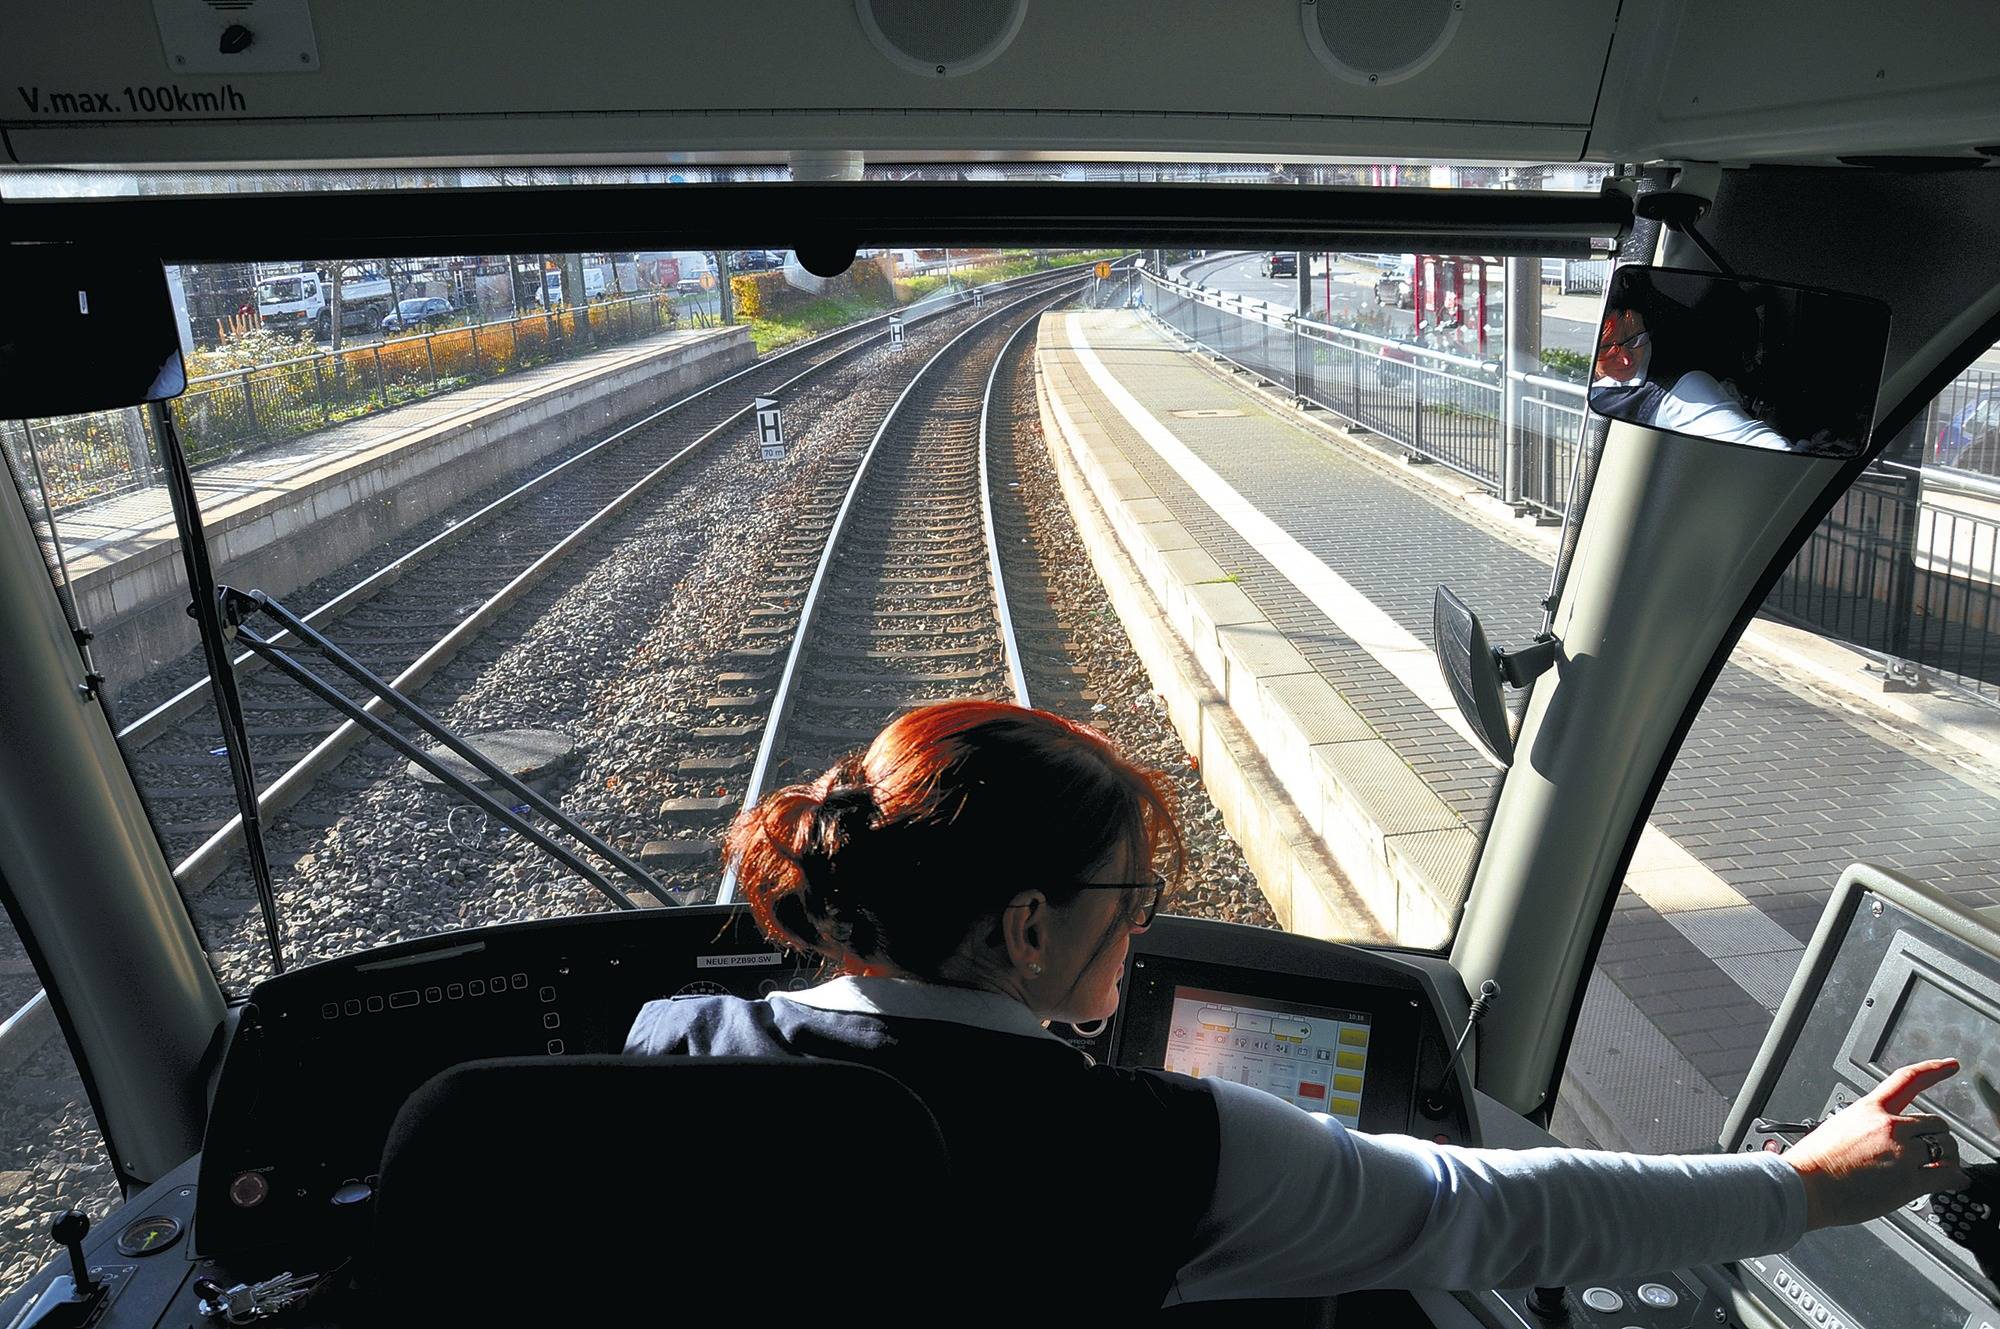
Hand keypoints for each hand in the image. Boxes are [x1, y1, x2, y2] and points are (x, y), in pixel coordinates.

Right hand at [1786, 1059, 1972, 1230]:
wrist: (1805, 1187)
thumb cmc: (1813, 1163)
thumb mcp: (1836, 1128)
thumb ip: (1866, 1129)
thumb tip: (1882, 1143)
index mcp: (1869, 1110)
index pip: (1907, 1080)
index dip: (1933, 1070)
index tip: (1950, 1066)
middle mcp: (1889, 1127)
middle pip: (1936, 1123)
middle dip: (1940, 1137)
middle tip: (1938, 1150)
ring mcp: (1901, 1153)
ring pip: (1946, 1149)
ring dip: (1948, 1159)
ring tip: (1944, 1169)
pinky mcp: (1908, 1180)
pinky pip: (1946, 1176)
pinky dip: (1954, 1179)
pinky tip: (1953, 1182)